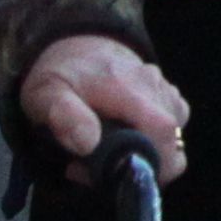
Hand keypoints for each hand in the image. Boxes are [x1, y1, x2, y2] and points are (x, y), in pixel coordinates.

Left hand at [19, 35, 191, 187]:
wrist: (79, 44)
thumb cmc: (61, 75)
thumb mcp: (46, 94)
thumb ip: (64, 116)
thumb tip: (88, 143)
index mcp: (127, 88)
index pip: (161, 131)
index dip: (148, 164)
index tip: (107, 176)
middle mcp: (154, 86)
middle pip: (173, 143)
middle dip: (141, 168)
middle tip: (98, 168)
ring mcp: (165, 89)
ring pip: (174, 139)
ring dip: (145, 157)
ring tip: (106, 153)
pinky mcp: (168, 95)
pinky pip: (173, 128)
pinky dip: (152, 143)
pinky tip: (124, 139)